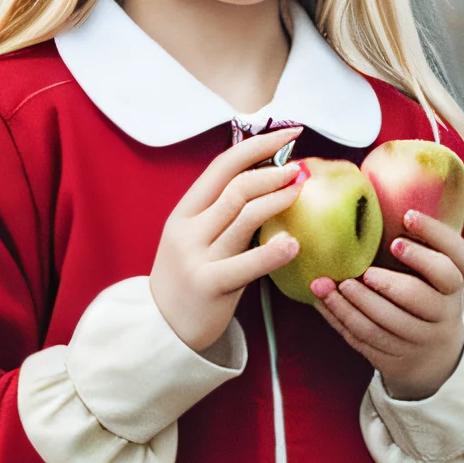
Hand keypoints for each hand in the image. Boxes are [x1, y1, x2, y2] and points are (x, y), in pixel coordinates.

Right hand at [149, 127, 306, 351]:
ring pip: (244, 216)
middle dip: (273, 171)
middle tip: (301, 169)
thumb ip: (222, 214)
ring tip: (302, 191)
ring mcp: (197, 257)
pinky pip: (246, 264)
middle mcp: (188, 230)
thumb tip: (268, 181)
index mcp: (184, 213)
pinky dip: (273, 252)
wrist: (161, 329)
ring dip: (278, 198)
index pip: (221, 167)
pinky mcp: (209, 285)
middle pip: (236, 187)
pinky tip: (294, 244)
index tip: (289, 133)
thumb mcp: (196, 240)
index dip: (257, 145)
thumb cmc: (190, 280)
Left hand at [313, 209, 463, 400]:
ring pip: (390, 323)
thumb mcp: (432, 270)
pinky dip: (343, 319)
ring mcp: (424, 337)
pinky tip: (326, 300)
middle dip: (391, 283)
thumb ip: (416, 242)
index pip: (456, 257)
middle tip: (366, 271)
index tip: (406, 218)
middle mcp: (446, 309)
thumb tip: (371, 190)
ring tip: (337, 284)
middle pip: (422, 297)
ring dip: (359, 303)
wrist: (435, 355)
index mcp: (456, 279)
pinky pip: (369, 339)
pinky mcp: (400, 356)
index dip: (433, 236)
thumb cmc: (426, 294)